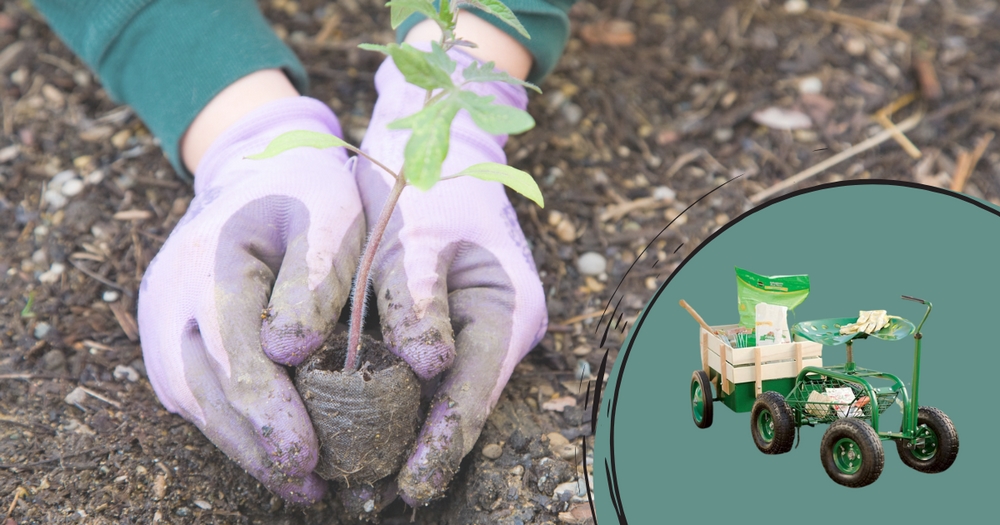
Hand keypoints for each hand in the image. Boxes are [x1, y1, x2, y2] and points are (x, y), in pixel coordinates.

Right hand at [137, 97, 363, 503]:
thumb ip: (316, 277)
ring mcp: (161, 319)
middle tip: (310, 487)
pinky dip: (231, 426)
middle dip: (258, 445)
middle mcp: (170, 297)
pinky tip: (272, 451)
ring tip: (298, 483)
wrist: (256, 167)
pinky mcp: (168, 337)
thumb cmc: (305, 191)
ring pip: (195, 400)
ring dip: (243, 447)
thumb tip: (289, 351)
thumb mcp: (330, 215)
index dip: (270, 412)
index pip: (234, 353)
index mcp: (212, 261)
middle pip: (207, 389)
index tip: (307, 456)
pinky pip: (194, 392)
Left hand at [354, 48, 547, 505]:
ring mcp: (477, 328)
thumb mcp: (417, 234)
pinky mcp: (450, 323)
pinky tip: (361, 423)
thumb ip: (419, 299)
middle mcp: (500, 327)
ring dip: (408, 431)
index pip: (474, 392)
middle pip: (463, 403)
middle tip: (376, 495)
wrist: (434, 141)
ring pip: (444, 393)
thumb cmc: (428, 182)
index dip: (443, 442)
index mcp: (508, 308)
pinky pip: (426, 372)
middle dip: (424, 449)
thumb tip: (427, 366)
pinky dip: (397, 398)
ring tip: (365, 476)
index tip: (410, 484)